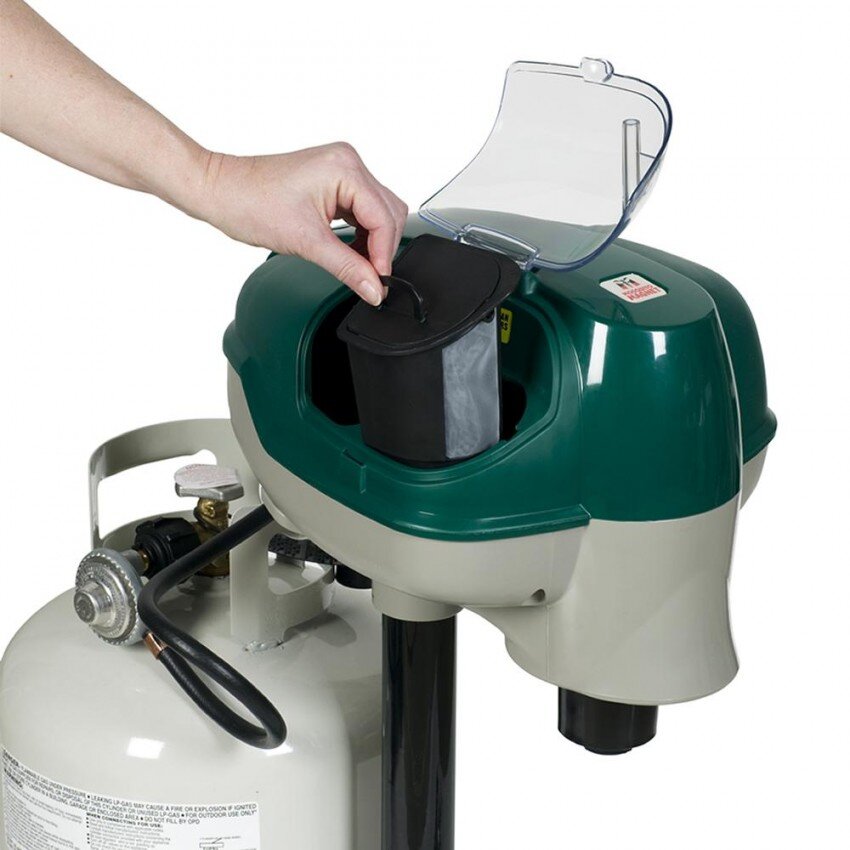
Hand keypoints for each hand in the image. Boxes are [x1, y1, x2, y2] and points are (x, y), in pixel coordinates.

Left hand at [193, 143, 407, 304]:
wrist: (220, 191)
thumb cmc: (249, 203)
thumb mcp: (306, 242)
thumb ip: (347, 267)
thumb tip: (374, 289)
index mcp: (344, 168)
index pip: (383, 217)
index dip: (383, 254)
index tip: (379, 282)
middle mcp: (347, 162)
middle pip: (388, 212)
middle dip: (382, 248)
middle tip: (372, 279)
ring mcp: (341, 169)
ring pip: (378, 212)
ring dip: (372, 241)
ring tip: (358, 266)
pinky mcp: (333, 180)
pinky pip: (362, 209)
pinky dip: (361, 233)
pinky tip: (350, 251)